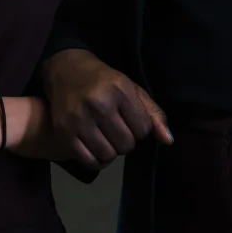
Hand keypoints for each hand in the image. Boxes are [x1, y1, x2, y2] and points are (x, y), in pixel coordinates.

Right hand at [41, 49, 172, 168]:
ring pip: (108, 155)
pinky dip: (96, 160)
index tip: (129, 119)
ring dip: (110, 151)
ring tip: (105, 137)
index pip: (143, 129)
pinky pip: (89, 161)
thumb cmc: (103, 81)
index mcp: (119, 89)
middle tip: (115, 128)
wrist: (66, 70)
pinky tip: (94, 146)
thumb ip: (153, 114)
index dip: (140, 128)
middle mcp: (98, 103)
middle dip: (125, 140)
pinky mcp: (63, 131)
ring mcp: (78, 118)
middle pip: (126, 144)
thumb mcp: (132, 89)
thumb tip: (168, 140)